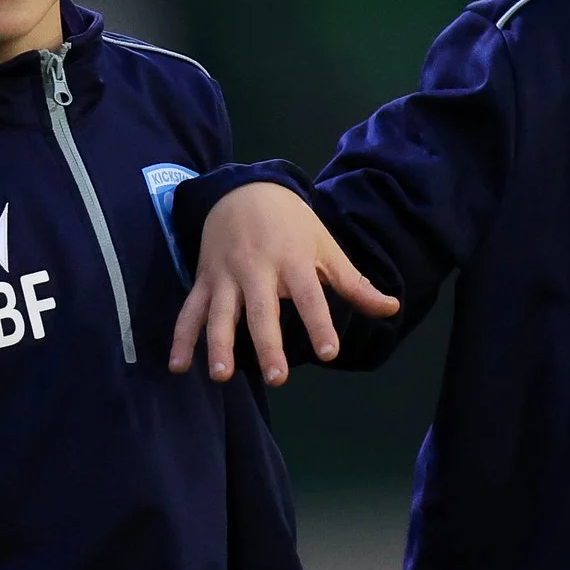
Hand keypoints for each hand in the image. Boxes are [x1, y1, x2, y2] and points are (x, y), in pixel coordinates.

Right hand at [168, 183, 399, 384]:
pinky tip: (177, 365)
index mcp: (292, 261)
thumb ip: (354, 283)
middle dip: (267, 344)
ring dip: (218, 344)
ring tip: (221, 375)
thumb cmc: (292, 225)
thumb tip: (392, 308)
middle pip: (261, 310)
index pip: (309, 296)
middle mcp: (256, 269)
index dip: (319, 323)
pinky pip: (189, 310)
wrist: (244, 190)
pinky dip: (181, 337)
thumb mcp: (325, 247)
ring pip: (219, 313)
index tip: (329, 352)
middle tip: (277, 378)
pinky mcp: (203, 280)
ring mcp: (225, 276)